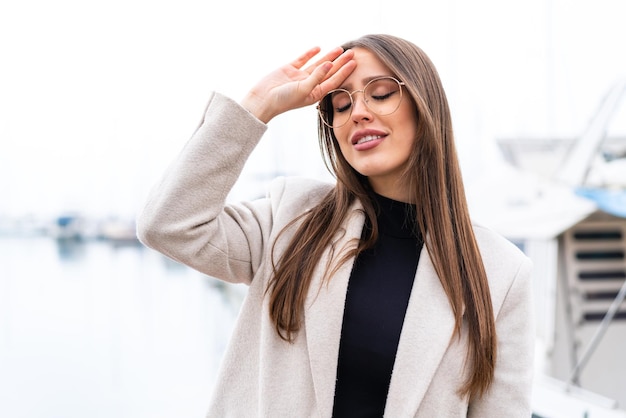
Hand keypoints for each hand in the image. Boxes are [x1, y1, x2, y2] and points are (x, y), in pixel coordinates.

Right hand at [241, 46, 355, 123]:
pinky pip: (302, 60)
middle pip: (328, 71)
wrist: (263, 99)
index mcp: (315, 93)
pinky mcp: (289, 69)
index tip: (354, 63)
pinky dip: (310, 54)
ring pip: (318, 64)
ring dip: (328, 56)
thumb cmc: (283, 100)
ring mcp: (299, 77)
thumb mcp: (303, 90)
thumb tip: (329, 64)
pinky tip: (318, 48)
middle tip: (352, 52)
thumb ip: (317, 77)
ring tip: (339, 48)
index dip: (344, 72)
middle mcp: (309, 85)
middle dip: (340, 62)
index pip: (334, 80)